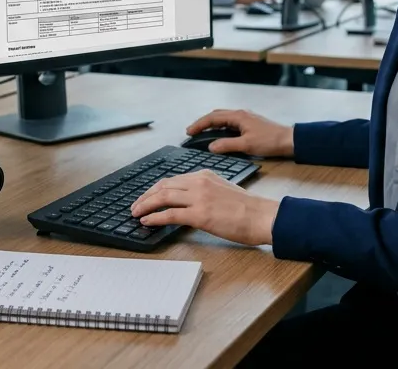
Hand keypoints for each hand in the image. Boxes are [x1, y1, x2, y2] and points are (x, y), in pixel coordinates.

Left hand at [130, 170, 278, 245]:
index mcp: (205, 175)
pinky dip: (154, 217)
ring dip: (145, 205)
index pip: (173, 179)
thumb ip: (205, 191)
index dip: (156, 188)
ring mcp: (199, 198)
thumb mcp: (224, 190)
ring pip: (162, 197)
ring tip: (136, 213)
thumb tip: (190, 201)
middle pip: (163, 185)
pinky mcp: (200, 215)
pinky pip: (170, 214)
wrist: (262, 216)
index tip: (147, 196)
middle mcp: (199, 182)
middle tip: (135, 205)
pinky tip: (147, 221)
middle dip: (146, 195)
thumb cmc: (248, 208)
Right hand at [187, 109, 293, 157]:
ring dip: (211, 124)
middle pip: (216, 115)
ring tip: (202, 133)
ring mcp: (245, 118)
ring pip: (223, 118)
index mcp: (238, 116)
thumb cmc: (270, 141)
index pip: (213, 118)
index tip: (189, 131)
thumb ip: (227, 145)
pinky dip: (220, 127)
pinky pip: (230, 122)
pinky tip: (219, 134)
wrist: (289, 140)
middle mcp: (240, 114)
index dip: (199, 124)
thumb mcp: (246, 145)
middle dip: (203, 122)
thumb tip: (211, 147)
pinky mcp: (250, 123)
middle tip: (192, 132)